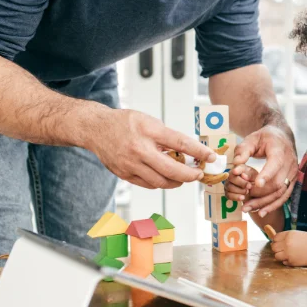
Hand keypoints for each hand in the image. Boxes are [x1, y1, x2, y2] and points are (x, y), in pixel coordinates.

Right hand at [86, 108, 215, 189]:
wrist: (95, 129)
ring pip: (160, 182)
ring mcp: (130, 165)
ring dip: (176, 182)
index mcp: (148, 131)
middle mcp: (139, 150)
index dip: (199, 151)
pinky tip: (166, 177)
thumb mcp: (149, 121)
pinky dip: (161, 183)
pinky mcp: (124, 174)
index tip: (211, 156)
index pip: (180, 143)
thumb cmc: (124, 122)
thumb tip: (188, 150)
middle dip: (190, 175)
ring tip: (184, 176)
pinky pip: (148, 184)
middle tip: (199, 174)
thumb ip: (167, 136)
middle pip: (171, 170)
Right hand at [224, 165, 257, 201]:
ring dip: (239, 190)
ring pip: (229, 186)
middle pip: (231, 177)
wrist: (255, 192)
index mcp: (241, 168)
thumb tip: (243, 175)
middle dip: (241, 183)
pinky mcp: (228, 192)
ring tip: (247, 192)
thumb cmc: (255, 182)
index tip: (236, 172)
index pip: (237, 167)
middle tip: (249, 186)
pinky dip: (236, 197)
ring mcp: (228, 183)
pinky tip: (242, 197)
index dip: (237, 169)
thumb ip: (250, 175)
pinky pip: (228, 195)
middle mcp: (232, 174)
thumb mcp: (256, 177)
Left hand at [231, 125, 297, 214]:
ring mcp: (293, 173)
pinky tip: (261, 212)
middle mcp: (290, 162)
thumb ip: (243, 150)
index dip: (266, 174)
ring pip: (281, 192)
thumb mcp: (252, 138)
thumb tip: (236, 165)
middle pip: (277, 183)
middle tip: (244, 203)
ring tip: (249, 209)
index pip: (276, 163)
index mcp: (280, 150)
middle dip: (260, 195)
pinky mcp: (293, 180)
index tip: (255, 185)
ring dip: (265, 203)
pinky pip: (285, 195)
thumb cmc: (265, 137)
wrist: (283, 136)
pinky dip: (274, 205)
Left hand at [270, 231, 306, 266]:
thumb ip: (288, 237)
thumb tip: (276, 241)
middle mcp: (287, 243)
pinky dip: (287, 261)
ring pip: (276, 255)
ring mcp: (288, 253)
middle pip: (274, 247)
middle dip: (278, 248)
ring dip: (281, 255)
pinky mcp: (291, 261)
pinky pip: (284, 262)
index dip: (277, 241)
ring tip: (288, 254)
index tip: (280, 243)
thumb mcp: (298, 235)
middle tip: (284, 249)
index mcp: (289, 234)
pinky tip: (295, 258)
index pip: (275, 238)